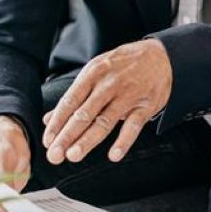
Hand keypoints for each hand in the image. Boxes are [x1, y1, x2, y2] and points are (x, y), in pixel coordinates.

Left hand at [42, 39, 171, 164]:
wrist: (162, 56)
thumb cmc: (124, 65)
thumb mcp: (97, 72)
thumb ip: (75, 96)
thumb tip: (48, 120)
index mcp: (93, 73)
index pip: (70, 101)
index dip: (57, 122)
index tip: (48, 141)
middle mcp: (109, 84)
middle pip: (84, 113)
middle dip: (67, 135)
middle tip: (55, 155)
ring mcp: (129, 94)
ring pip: (105, 121)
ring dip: (88, 140)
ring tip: (74, 155)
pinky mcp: (147, 105)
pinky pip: (134, 125)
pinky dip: (124, 141)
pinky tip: (114, 155)